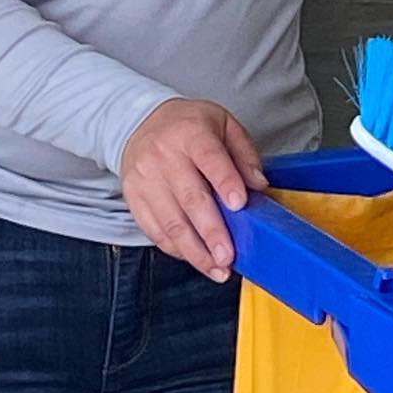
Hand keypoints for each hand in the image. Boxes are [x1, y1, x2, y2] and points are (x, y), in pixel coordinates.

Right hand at [119, 100, 267, 281]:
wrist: (140, 123)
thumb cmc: (188, 127)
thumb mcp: (223, 124)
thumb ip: (244, 153)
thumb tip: (259, 185)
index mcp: (190, 133)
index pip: (209, 159)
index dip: (225, 182)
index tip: (240, 205)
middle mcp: (163, 157)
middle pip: (190, 198)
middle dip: (211, 232)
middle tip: (229, 256)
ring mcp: (145, 180)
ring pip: (171, 222)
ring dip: (195, 251)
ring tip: (217, 269)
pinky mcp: (134, 199)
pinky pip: (155, 230)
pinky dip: (176, 249)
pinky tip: (196, 258)